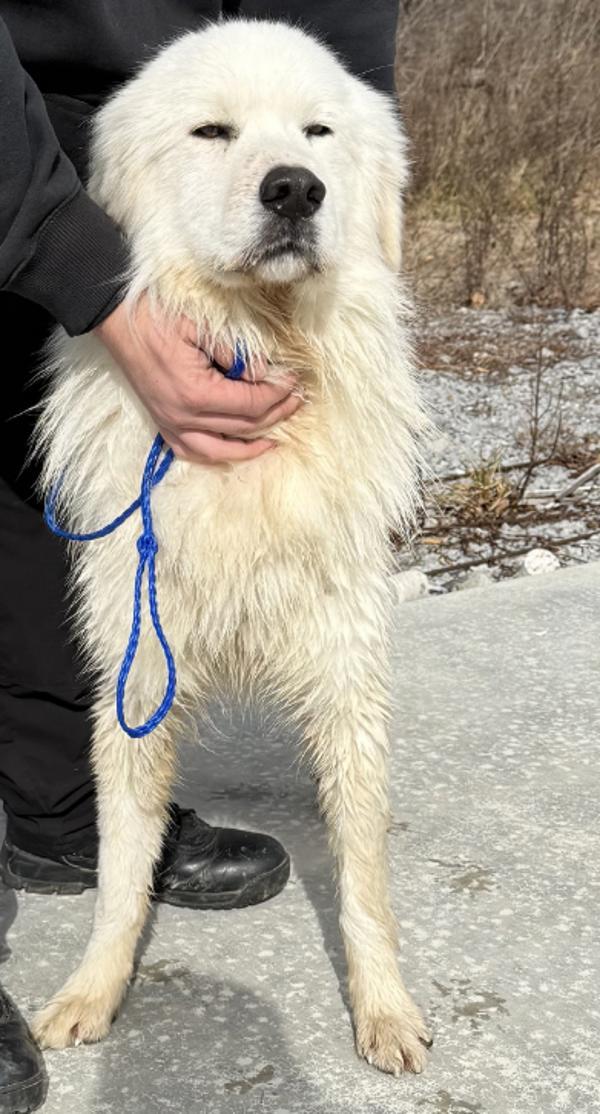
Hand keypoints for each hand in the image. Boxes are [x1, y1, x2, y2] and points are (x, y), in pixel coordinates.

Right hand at [93, 295, 300, 462]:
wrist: (116, 320)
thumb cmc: (157, 316)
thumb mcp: (201, 326)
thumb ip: (236, 353)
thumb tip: (264, 374)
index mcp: (196, 393)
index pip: (251, 404)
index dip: (278, 394)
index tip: (295, 380)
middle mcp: (184, 417)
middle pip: (244, 427)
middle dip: (276, 414)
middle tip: (297, 400)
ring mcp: (171, 424)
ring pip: (221, 450)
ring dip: (252, 445)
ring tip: (276, 437)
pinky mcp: (163, 424)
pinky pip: (194, 452)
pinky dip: (219, 454)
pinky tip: (236, 448)